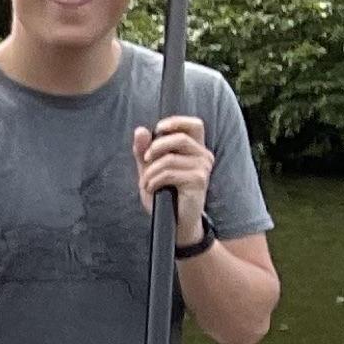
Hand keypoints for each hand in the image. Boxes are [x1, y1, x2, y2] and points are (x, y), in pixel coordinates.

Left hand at [133, 115, 211, 230]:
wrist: (174, 221)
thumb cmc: (164, 193)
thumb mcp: (150, 169)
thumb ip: (144, 150)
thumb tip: (140, 130)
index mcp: (195, 148)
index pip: (194, 124)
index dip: (176, 122)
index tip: (158, 129)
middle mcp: (203, 155)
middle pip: (180, 138)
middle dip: (156, 147)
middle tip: (145, 160)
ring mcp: (203, 168)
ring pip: (170, 158)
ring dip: (150, 171)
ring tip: (146, 182)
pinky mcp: (199, 180)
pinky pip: (169, 173)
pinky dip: (153, 180)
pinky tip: (152, 189)